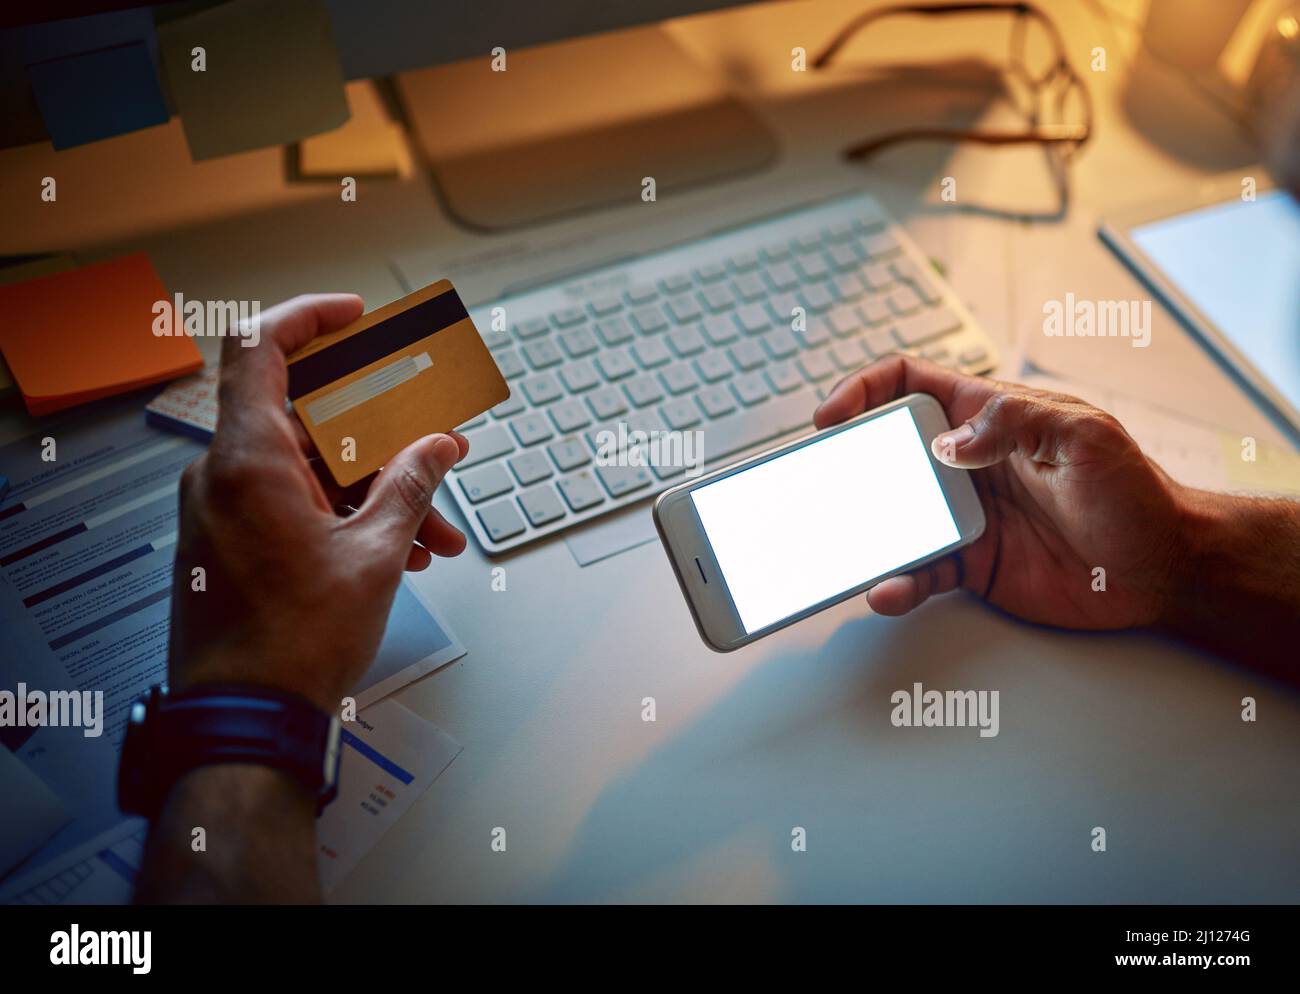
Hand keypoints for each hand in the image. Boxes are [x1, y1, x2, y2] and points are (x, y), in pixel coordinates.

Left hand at [167, 294, 468, 713]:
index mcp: (249, 459)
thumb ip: (411, 485)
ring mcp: (226, 510)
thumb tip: (438, 446)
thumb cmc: (291, 644)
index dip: (310, 317)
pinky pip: (295, 503)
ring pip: (311, 468)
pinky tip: (404, 549)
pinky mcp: (232, 542)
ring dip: (377, 487)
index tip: (357, 317)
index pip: (261, 347)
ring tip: (436, 527)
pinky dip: (347, 513)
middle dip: (382, 431)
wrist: (245, 719)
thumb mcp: (375, 554)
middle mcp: (225, 475)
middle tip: (433, 441)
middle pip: (307, 415)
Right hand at [813, 355, 1185, 628]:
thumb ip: (1015, 424)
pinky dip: (897, 582)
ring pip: (892, 517)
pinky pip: (919, 571)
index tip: (831, 416)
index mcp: (988, 417)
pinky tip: (888, 589)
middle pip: (886, 451)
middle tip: (815, 484)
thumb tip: (947, 442)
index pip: (910, 383)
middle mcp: (965, 463)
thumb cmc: (1134, 490)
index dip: (864, 390)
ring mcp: (963, 515)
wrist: (1162, 567)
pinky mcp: (971, 564)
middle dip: (846, 464)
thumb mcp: (1083, 436)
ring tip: (841, 547)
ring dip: (862, 531)